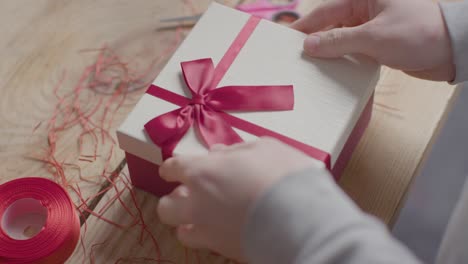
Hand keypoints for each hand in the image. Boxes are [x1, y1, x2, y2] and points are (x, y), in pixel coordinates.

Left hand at [157, 138, 320, 259]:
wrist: (301, 219)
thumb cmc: (282, 174)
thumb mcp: (263, 148)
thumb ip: (235, 151)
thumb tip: (218, 154)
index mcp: (202, 173)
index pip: (173, 168)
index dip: (171, 168)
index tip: (173, 169)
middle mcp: (197, 204)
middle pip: (166, 206)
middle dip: (174, 199)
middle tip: (191, 194)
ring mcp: (208, 232)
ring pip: (181, 232)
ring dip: (187, 221)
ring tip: (204, 216)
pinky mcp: (224, 251)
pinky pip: (205, 245)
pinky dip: (208, 236)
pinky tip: (223, 229)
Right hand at [291, 0, 454, 80]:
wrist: (453, 49)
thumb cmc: (418, 33)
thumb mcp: (374, 36)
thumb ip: (338, 41)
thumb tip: (309, 45)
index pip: (325, 11)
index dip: (304, 27)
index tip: (285, 40)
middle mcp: (365, 10)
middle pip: (330, 25)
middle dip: (314, 41)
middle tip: (294, 58)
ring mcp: (372, 28)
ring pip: (341, 40)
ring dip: (328, 53)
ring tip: (309, 67)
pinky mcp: (379, 44)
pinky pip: (353, 51)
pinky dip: (343, 60)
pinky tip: (332, 72)